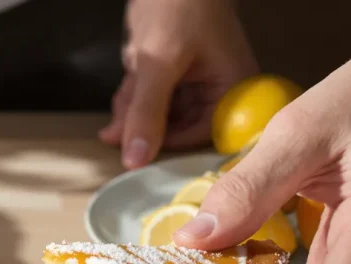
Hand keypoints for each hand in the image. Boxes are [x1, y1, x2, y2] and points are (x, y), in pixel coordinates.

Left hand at [99, 0, 256, 168]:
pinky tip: (123, 90)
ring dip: (135, 112)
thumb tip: (136, 161)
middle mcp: (218, 90)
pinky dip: (133, 98)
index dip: (173, 145)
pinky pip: (151, 99)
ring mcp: (194, 83)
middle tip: (117, 130)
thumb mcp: (159, 62)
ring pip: (159, 115)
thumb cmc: (179, 4)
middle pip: (179, 129)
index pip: (207, 137)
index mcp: (234, 88)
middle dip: (145, 125)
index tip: (140, 153)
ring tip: (123, 97)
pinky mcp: (173, 76)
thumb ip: (146, 112)